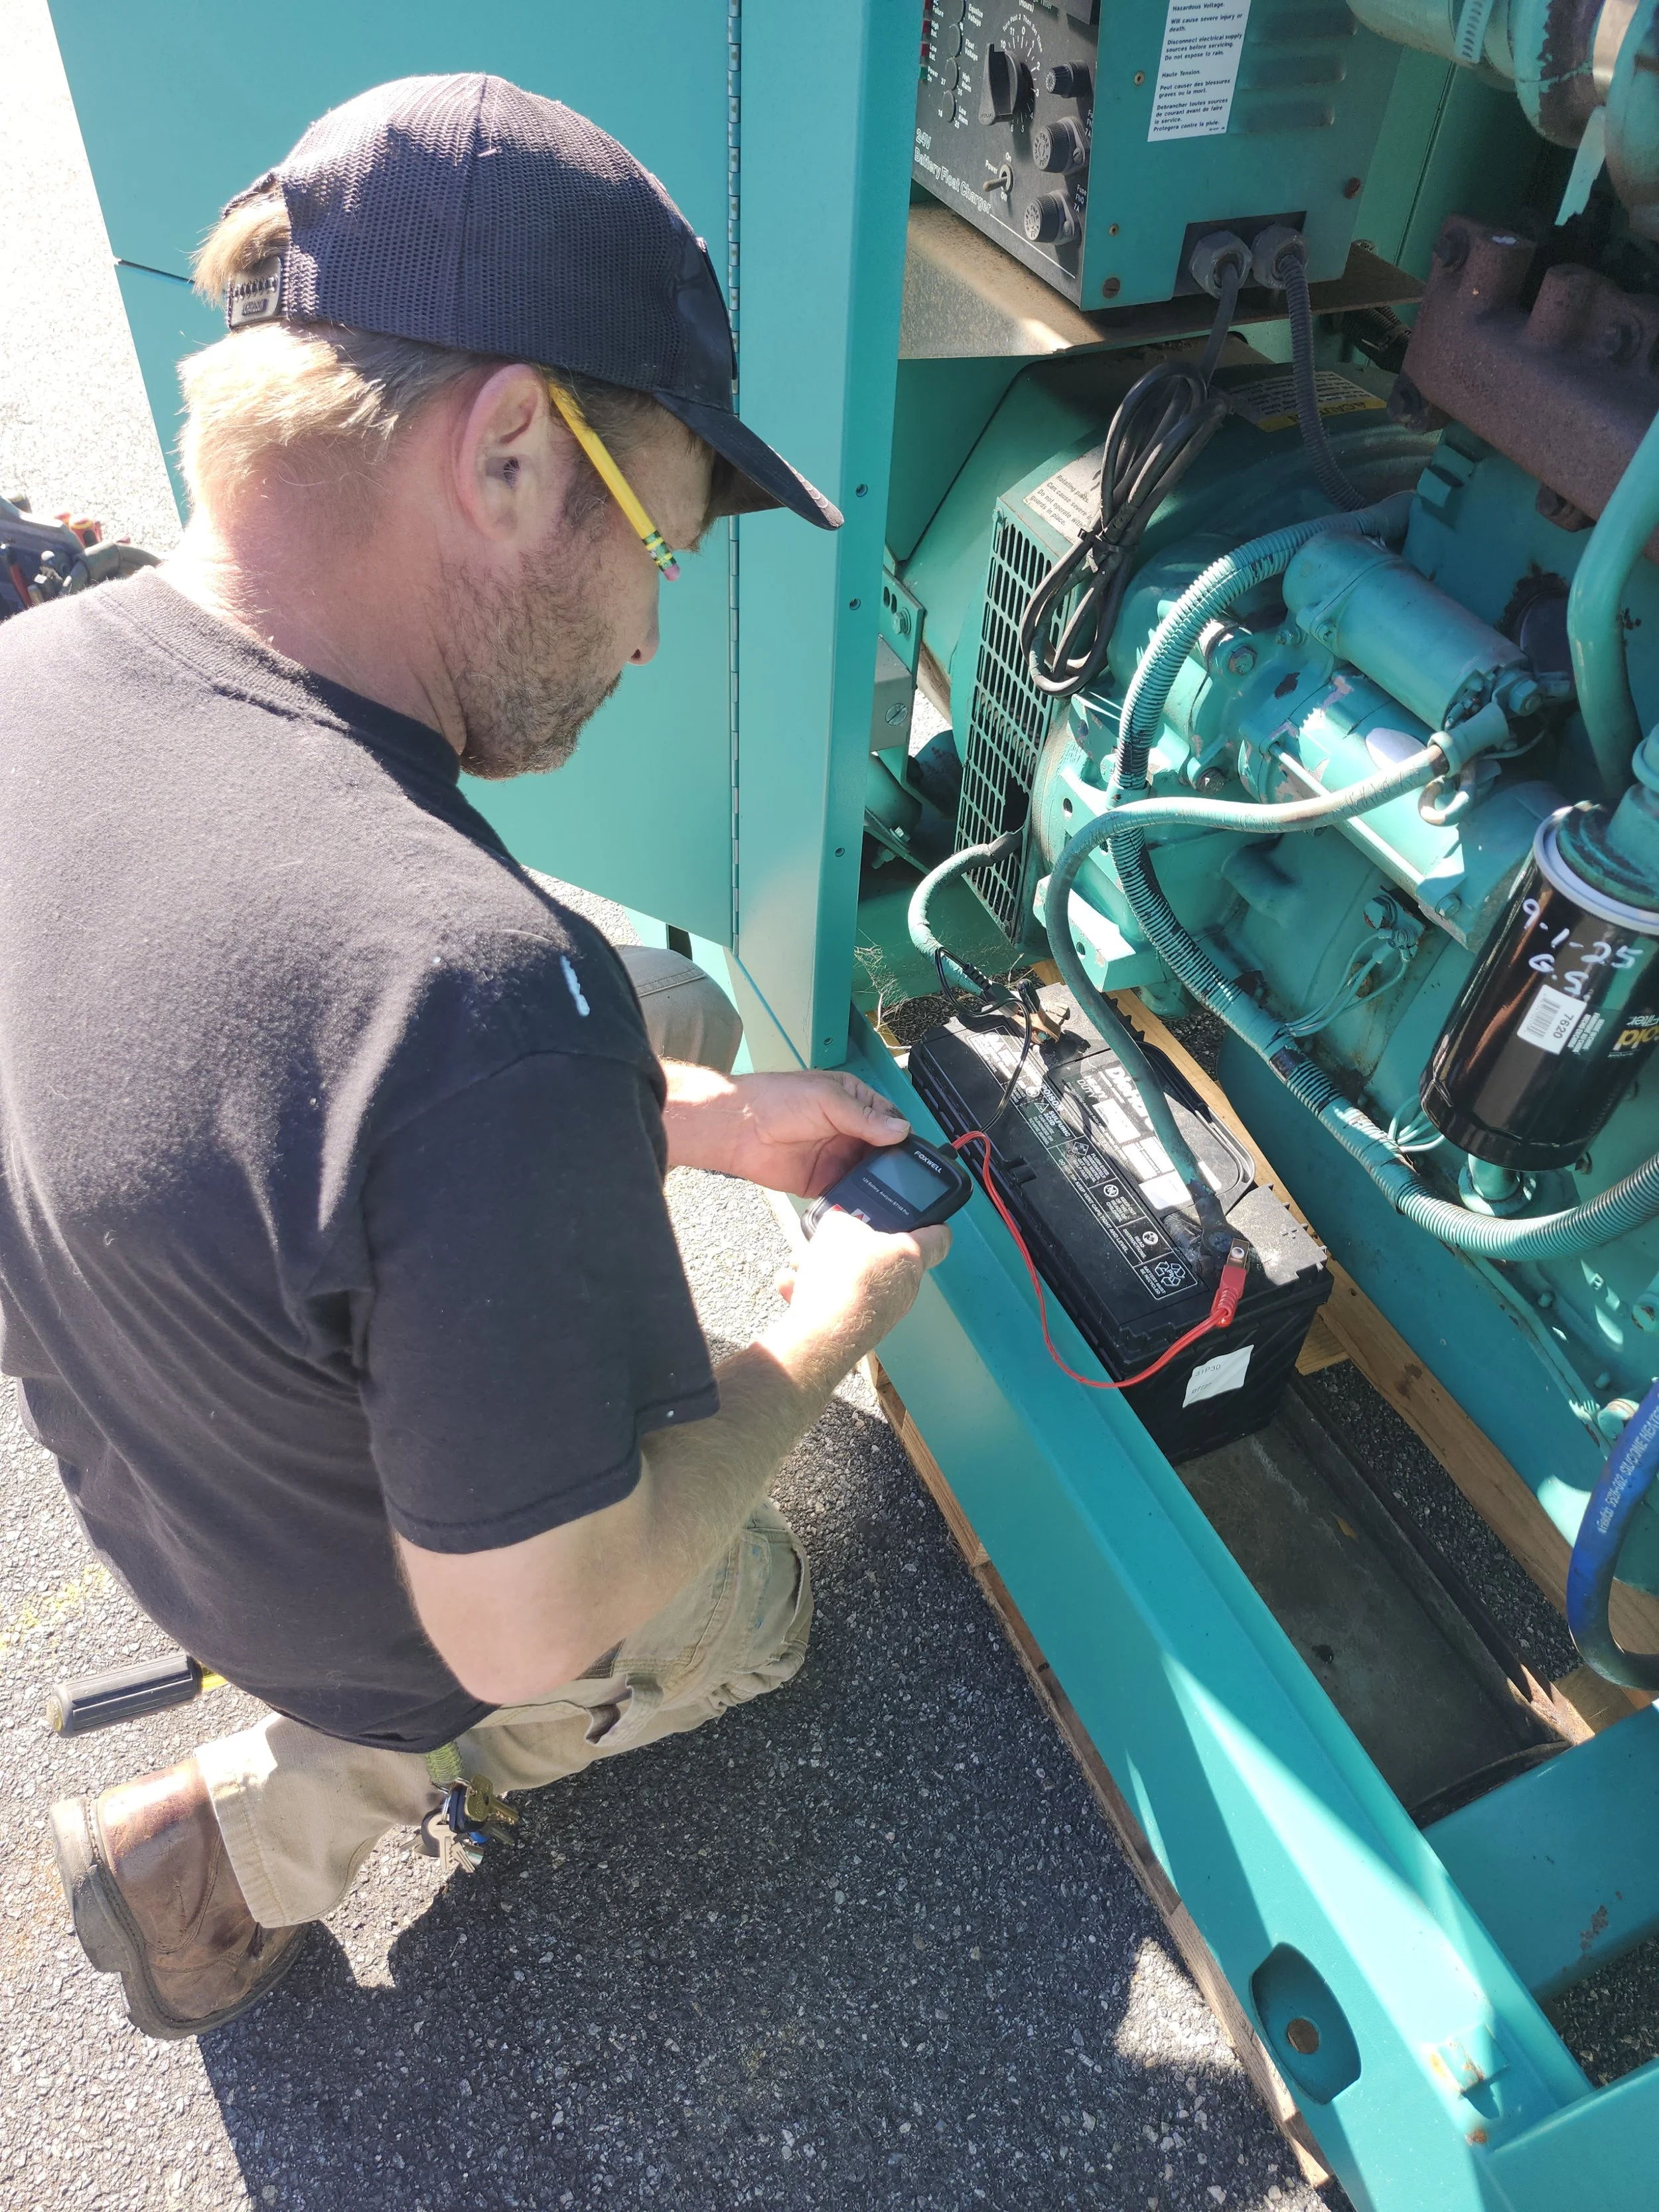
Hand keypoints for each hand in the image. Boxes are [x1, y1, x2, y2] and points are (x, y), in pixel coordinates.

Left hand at [661, 1064, 912, 1197]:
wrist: (738, 1128)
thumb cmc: (778, 1099)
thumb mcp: (826, 1099)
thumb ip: (864, 1117)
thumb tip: (901, 1130)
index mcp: (854, 1104)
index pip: (890, 1120)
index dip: (904, 1136)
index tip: (918, 1156)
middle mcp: (849, 1132)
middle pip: (884, 1152)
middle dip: (896, 1166)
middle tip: (911, 1183)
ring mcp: (837, 1159)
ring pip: (869, 1175)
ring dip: (880, 1186)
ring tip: (896, 1200)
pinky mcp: (822, 1182)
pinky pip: (847, 1194)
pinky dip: (858, 1201)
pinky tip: (869, 1209)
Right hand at [769, 1207, 951, 1380]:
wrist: (824, 1333)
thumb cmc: (843, 1276)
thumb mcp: (838, 1228)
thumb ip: (842, 1222)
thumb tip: (839, 1229)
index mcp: (911, 1256)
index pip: (938, 1237)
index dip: (932, 1223)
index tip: (924, 1218)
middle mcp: (904, 1287)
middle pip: (884, 1259)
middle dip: (851, 1248)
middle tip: (830, 1240)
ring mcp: (883, 1312)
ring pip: (854, 1281)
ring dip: (825, 1270)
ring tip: (801, 1265)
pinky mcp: (860, 1330)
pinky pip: (837, 1303)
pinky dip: (814, 1294)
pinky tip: (792, 1287)